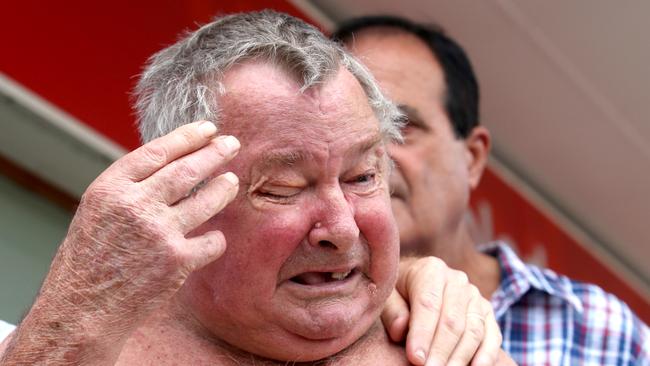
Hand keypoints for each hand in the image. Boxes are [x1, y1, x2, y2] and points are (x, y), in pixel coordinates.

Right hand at [2, 121, 239, 363]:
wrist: (83, 310)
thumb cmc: (89, 260)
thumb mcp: (99, 211)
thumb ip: (131, 187)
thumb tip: (174, 163)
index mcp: (110, 189)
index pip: (157, 152)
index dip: (186, 138)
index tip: (207, 129)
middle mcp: (135, 205)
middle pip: (187, 170)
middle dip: (215, 153)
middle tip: (232, 144)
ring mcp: (159, 232)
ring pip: (207, 199)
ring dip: (224, 187)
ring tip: (231, 180)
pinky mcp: (177, 260)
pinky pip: (211, 241)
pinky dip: (215, 239)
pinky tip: (212, 238)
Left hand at [382, 256, 501, 365]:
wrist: (418, 281)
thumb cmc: (399, 292)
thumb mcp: (387, 295)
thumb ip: (392, 311)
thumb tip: (400, 330)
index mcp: (431, 271)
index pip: (428, 304)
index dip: (422, 333)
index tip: (415, 358)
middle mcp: (457, 281)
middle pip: (452, 321)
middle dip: (440, 351)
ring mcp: (475, 296)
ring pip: (473, 331)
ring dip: (460, 357)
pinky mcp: (487, 312)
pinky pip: (492, 336)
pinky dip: (486, 355)